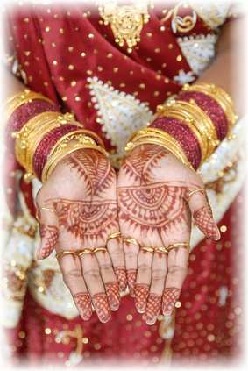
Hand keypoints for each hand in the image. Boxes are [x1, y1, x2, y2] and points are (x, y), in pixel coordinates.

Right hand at [36, 148, 125, 322]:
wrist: (82, 160)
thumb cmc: (62, 179)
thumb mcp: (50, 201)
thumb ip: (49, 228)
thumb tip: (42, 255)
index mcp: (67, 238)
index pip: (73, 271)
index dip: (80, 291)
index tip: (87, 310)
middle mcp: (85, 239)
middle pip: (93, 272)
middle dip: (99, 293)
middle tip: (107, 313)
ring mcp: (102, 232)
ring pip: (109, 263)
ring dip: (114, 283)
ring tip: (121, 302)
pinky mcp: (117, 222)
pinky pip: (123, 247)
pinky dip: (127, 264)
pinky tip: (132, 278)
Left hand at [117, 144, 219, 324]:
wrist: (149, 155)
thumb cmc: (173, 169)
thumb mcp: (192, 187)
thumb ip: (201, 210)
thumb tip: (212, 235)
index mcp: (177, 230)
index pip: (175, 265)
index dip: (172, 286)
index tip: (168, 305)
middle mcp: (158, 236)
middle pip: (156, 271)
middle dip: (154, 294)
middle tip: (150, 316)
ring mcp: (141, 231)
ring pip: (139, 266)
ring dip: (138, 287)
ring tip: (137, 307)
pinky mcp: (123, 224)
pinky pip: (122, 251)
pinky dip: (122, 269)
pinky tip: (121, 285)